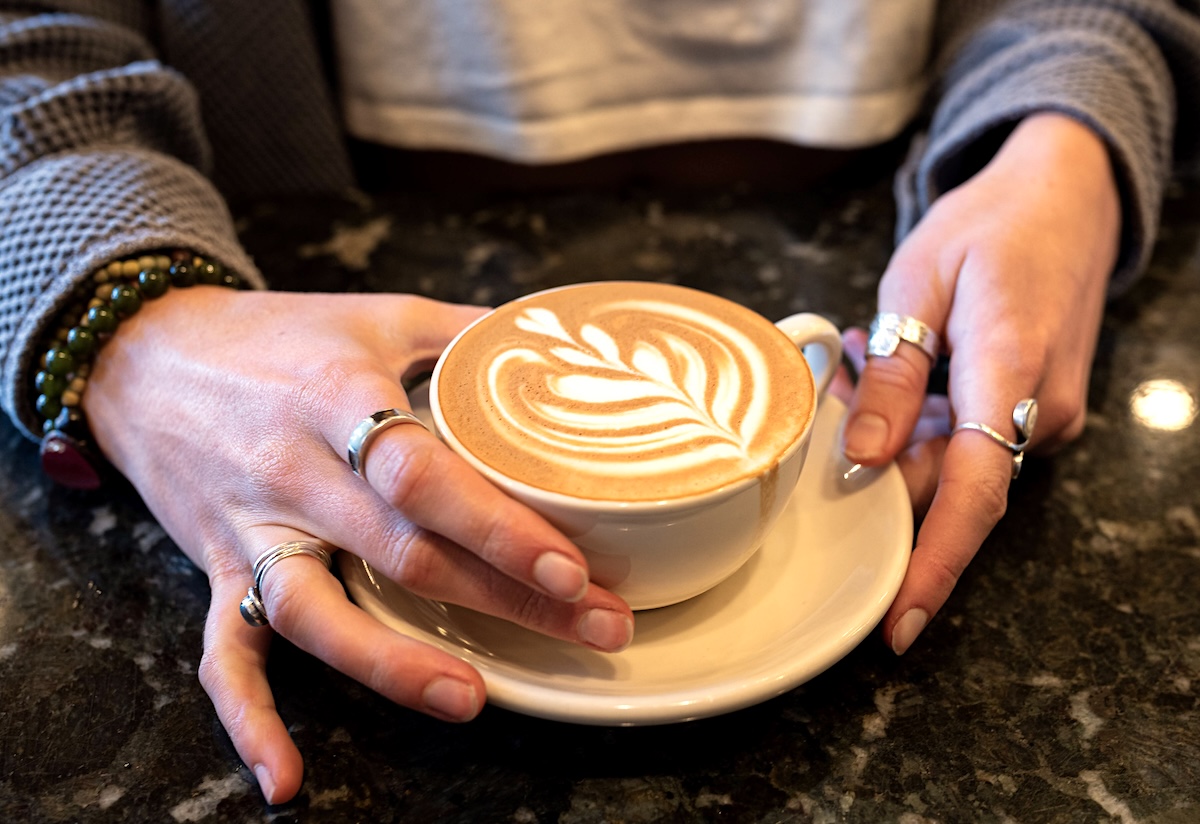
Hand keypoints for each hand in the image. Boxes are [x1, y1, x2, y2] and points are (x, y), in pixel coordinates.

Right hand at [83, 288, 634, 803]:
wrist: (144, 354)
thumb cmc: (277, 333)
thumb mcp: (379, 312)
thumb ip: (470, 332)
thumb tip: (566, 352)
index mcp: (336, 394)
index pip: (420, 473)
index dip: (495, 526)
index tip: (572, 569)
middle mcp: (293, 470)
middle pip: (401, 553)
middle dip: (507, 601)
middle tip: (598, 629)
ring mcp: (252, 528)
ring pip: (318, 613)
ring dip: (396, 665)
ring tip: (475, 699)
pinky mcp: (219, 569)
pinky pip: (226, 654)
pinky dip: (249, 718)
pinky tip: (286, 779)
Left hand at [839, 113, 1120, 654]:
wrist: (1068, 191)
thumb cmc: (990, 223)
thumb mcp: (917, 283)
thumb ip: (892, 376)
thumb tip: (860, 460)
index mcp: (1009, 372)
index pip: (972, 495)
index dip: (932, 564)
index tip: (897, 622)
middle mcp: (1039, 410)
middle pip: (946, 484)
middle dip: (878, 469)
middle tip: (831, 402)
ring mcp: (1043, 412)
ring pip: (951, 462)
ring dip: (895, 436)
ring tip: (862, 357)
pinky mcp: (1034, 406)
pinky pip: (968, 438)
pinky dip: (921, 421)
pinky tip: (891, 370)